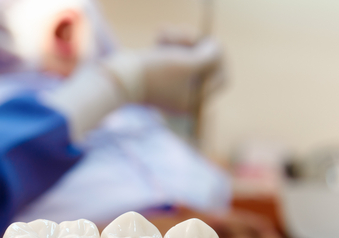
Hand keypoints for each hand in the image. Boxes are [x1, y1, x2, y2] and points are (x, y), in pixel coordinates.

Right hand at [104, 35, 223, 112]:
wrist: (116, 78)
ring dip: (180, 40)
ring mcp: (170, 87)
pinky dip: (168, 44)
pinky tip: (159, 35)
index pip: (221, 78)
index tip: (209, 44)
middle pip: (204, 65)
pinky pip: (173, 56)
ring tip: (163, 33)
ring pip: (188, 57)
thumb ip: (210, 56)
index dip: (219, 58)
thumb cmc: (154, 73)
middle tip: (183, 34)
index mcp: (193, 103)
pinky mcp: (158, 76)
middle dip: (195, 46)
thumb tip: (217, 48)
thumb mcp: (187, 63)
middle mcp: (183, 97)